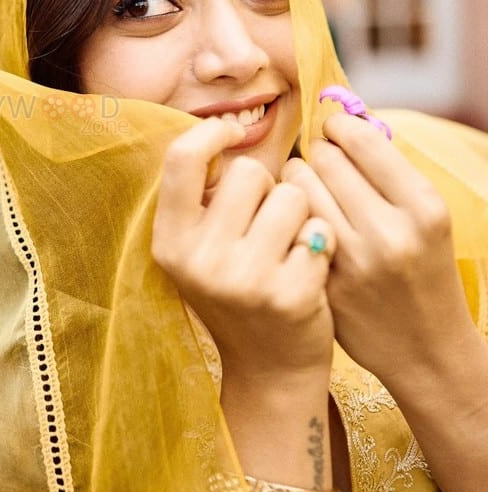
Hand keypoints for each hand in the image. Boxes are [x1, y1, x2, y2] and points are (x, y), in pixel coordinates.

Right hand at [153, 117, 335, 381]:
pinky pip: (319, 229)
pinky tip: (308, 273)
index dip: (212, 133)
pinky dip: (320, 245)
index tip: (232, 133)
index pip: (182, 157)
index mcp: (170, 241)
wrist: (270, 367)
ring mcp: (243, 279)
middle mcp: (199, 259)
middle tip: (265, 225)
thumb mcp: (201, 248)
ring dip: (300, 213)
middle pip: (249, 171)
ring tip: (289, 247)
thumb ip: (206, 196)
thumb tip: (228, 124)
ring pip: (292, 195)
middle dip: (267, 187)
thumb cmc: (238, 289)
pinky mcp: (289, 294)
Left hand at [281, 112, 470, 385]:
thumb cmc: (422, 269)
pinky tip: (297, 220)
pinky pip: (287, 223)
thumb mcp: (424, 217)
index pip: (359, 139)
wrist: (427, 350)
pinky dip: (288, 214)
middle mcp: (390, 231)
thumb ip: (385, 170)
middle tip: (319, 163)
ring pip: (296, 186)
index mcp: (423, 206)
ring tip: (306, 190)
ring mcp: (353, 261)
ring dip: (296, 181)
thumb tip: (339, 119)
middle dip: (316, 153)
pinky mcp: (323, 282)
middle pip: (322, 158)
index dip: (337, 127)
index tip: (332, 130)